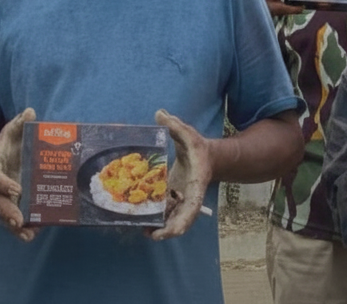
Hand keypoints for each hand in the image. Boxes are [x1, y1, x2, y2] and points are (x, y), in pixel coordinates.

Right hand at [0, 108, 36, 241]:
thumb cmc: (1, 149)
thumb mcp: (8, 134)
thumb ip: (18, 124)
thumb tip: (31, 111)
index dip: (4, 185)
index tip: (17, 189)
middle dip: (8, 212)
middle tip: (19, 221)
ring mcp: (0, 200)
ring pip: (4, 216)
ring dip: (15, 226)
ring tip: (28, 234)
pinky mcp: (7, 207)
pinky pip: (11, 222)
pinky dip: (19, 231)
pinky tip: (31, 236)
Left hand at [151, 110, 211, 240]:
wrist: (208, 157)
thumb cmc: (198, 148)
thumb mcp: (188, 134)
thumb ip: (174, 125)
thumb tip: (159, 113)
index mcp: (196, 185)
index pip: (191, 208)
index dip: (181, 222)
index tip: (169, 232)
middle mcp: (189, 197)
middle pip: (180, 221)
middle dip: (166, 231)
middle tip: (148, 233)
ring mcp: (181, 200)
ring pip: (171, 219)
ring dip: (158, 226)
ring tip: (139, 226)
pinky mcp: (174, 199)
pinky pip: (165, 211)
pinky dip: (154, 215)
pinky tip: (139, 215)